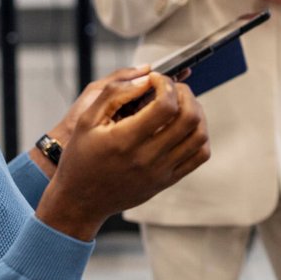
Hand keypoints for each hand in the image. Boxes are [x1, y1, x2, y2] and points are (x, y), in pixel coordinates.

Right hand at [34, 71, 210, 240]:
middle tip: (171, 89)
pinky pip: (199, 156)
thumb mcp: (86, 120)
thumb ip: (115, 94)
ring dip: (196, 112)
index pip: (166, 106)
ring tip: (180, 104)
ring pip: (200, 136)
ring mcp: (161, 172)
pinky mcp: (168, 180)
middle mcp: (147, 158)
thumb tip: (146, 79)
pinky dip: (199, 135)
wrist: (81, 200)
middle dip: (185, 93)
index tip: (155, 80)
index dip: (166, 84)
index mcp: (125, 140)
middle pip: (189, 118)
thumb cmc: (80, 157)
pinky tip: (183, 126)